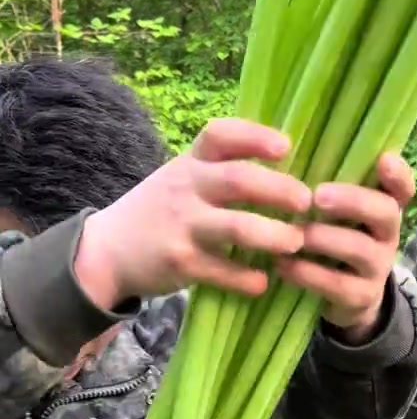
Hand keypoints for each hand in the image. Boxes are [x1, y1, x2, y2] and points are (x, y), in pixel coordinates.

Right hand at [75, 119, 312, 309]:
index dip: (255, 137)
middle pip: (239, 180)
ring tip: (295, 243)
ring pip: (235, 228)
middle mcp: (186, 188)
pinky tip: (263, 282)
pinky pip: (222, 272)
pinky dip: (246, 279)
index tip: (286, 147)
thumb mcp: (181, 178)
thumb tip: (286, 166)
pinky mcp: (181, 264)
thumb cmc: (160, 211)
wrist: (108, 251)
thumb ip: (220, 169)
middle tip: (306, 202)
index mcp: (190, 163)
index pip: (220, 135)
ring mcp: (183, 227)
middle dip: (278, 189)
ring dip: (271, 235)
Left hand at [276, 152, 414, 342]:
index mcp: (383, 206)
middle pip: (386, 212)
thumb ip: (325, 184)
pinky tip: (282, 265)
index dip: (398, 174)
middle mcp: (387, 234)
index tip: (383, 159)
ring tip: (294, 233)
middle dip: (353, 201)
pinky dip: (308, 274)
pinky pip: (337, 285)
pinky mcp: (361, 297)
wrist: (346, 298)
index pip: (403, 186)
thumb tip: (282, 146)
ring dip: (324, 238)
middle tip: (318, 196)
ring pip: (360, 249)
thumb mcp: (336, 213)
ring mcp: (377, 267)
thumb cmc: (333, 239)